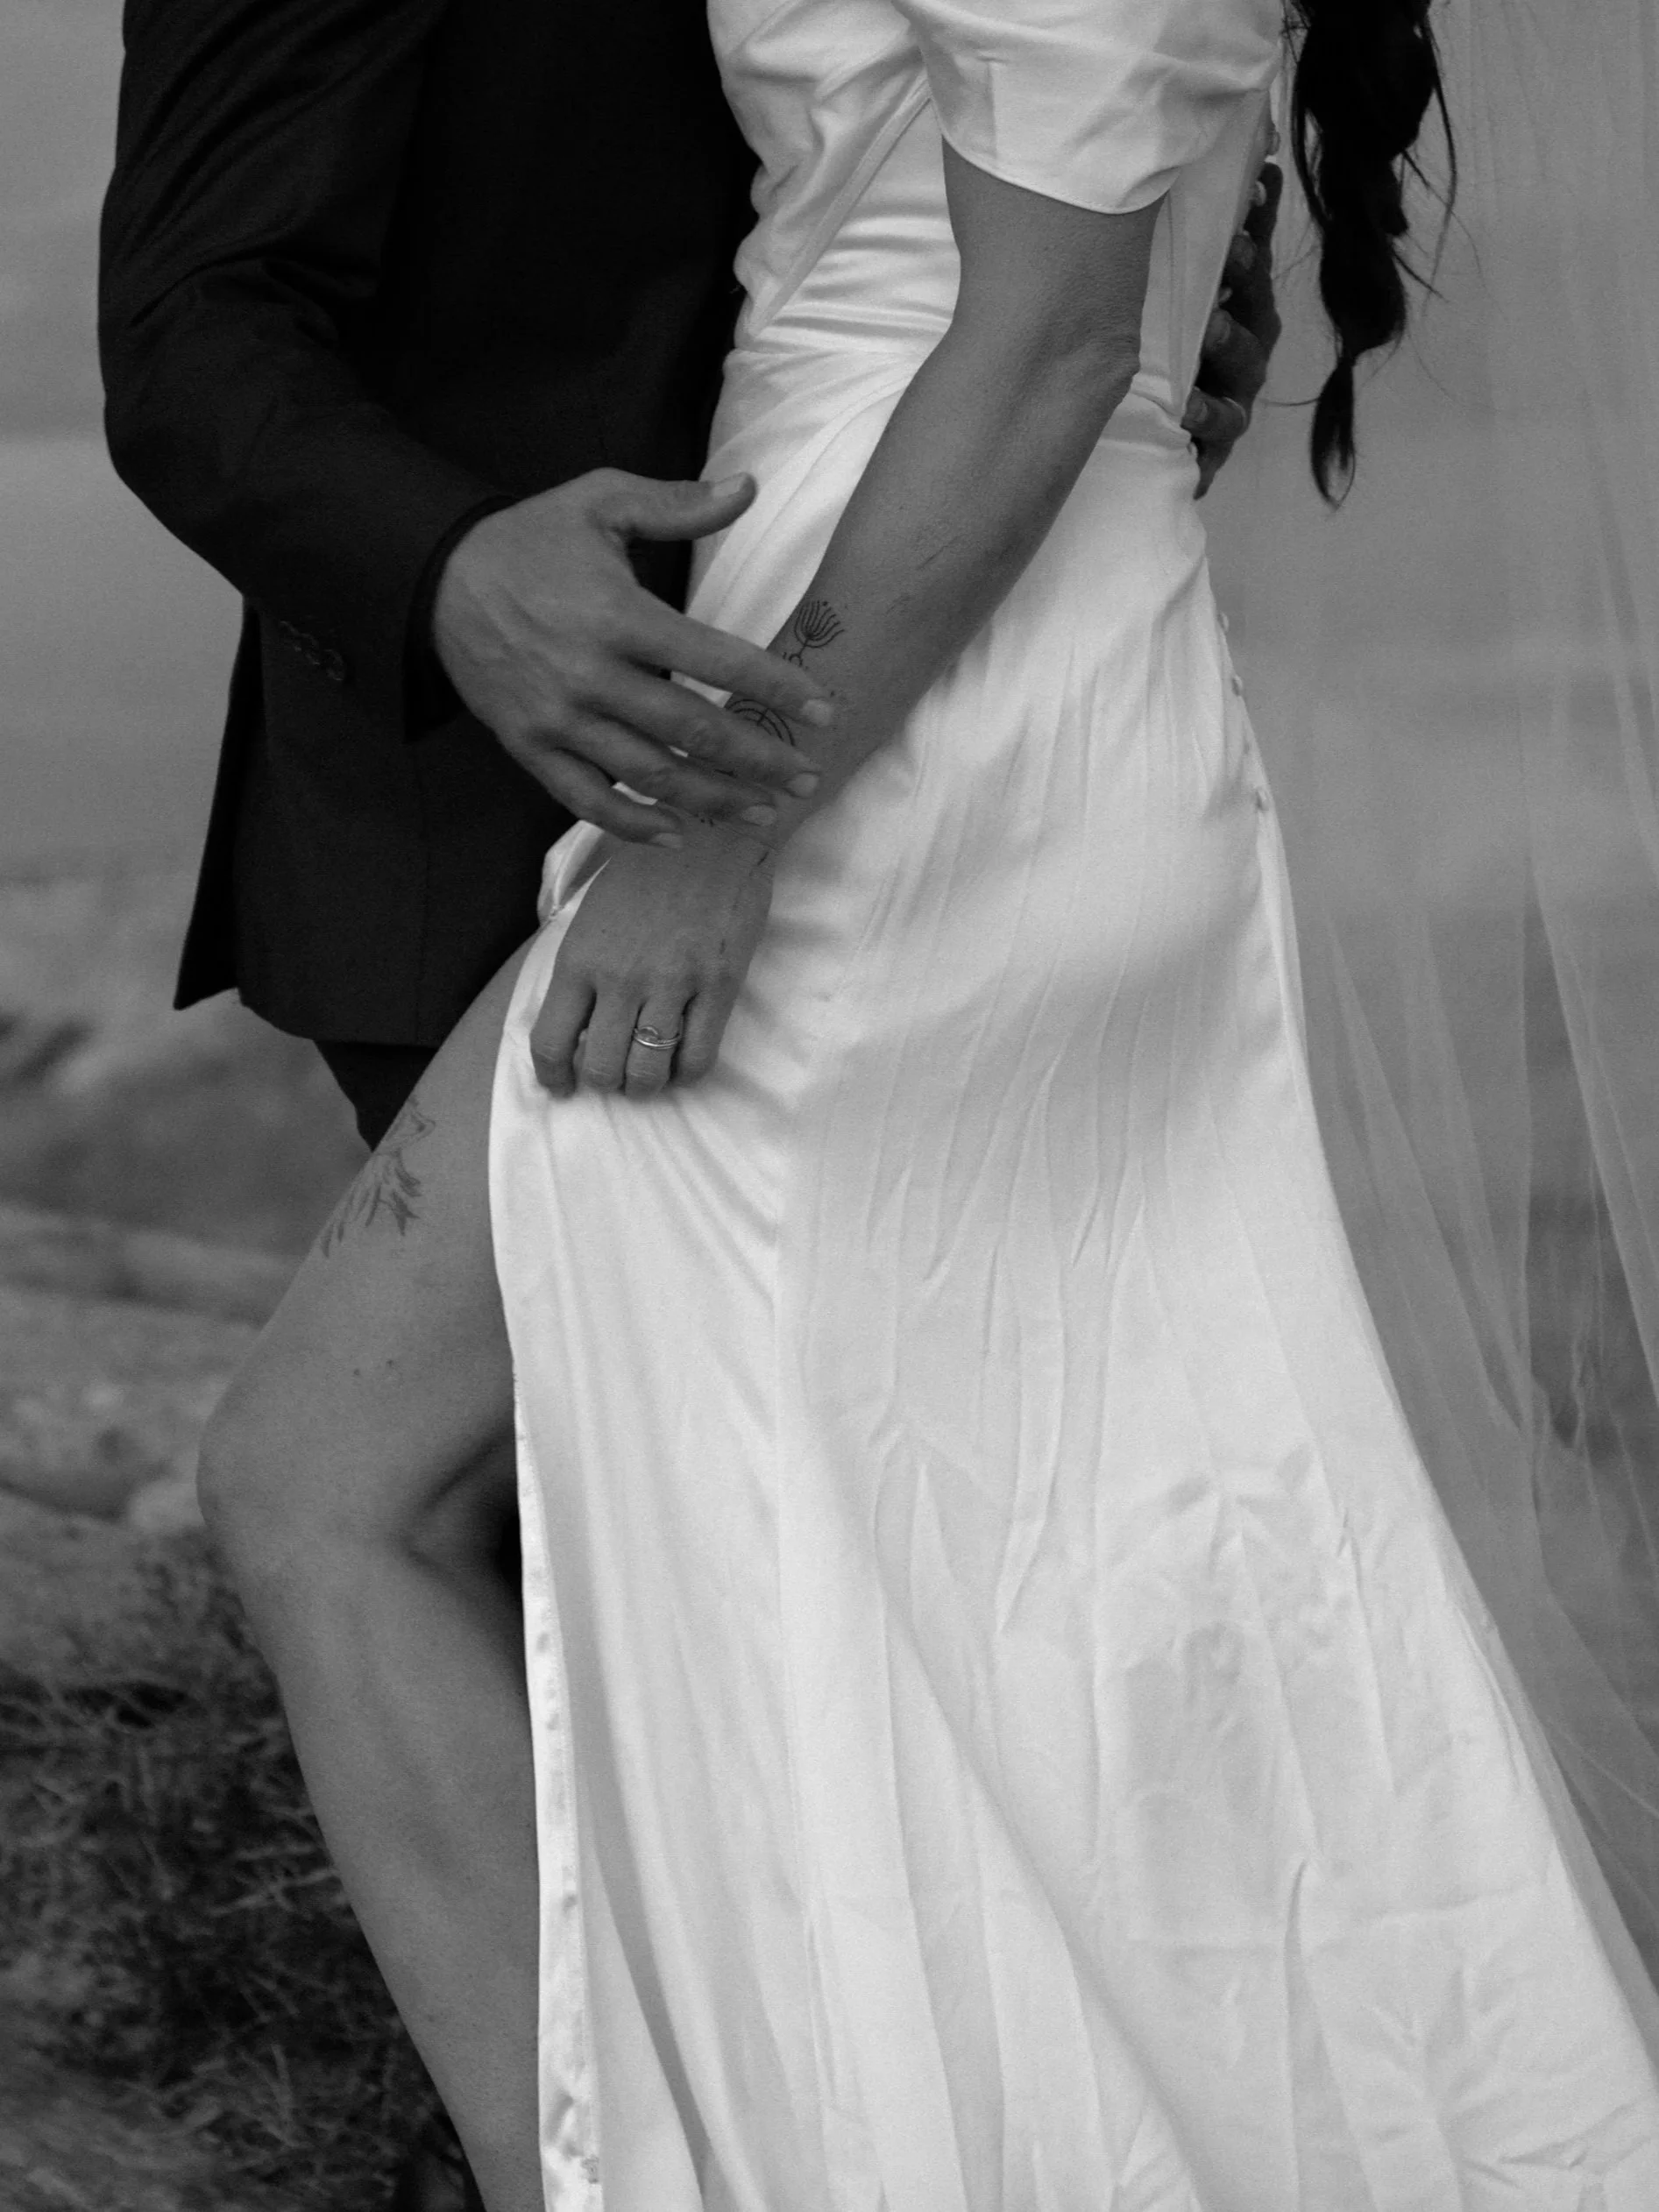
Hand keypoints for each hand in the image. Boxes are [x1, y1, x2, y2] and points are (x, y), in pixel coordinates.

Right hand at [433, 470, 832, 843]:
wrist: (434, 578)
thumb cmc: (529, 539)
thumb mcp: (599, 501)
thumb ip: (677, 502)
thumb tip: (749, 487)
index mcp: (618, 615)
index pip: (716, 659)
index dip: (776, 688)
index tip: (823, 713)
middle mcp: (591, 676)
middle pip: (692, 730)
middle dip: (757, 760)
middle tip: (806, 780)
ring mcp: (558, 720)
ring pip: (648, 776)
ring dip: (711, 800)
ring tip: (761, 814)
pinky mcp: (530, 747)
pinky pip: (586, 800)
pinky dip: (633, 826)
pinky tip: (678, 835)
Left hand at [529, 836, 774, 1098]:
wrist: (711, 832)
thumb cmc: (646, 870)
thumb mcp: (591, 911)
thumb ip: (579, 967)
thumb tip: (573, 1023)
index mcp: (579, 958)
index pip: (551, 1043)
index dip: (554, 1078)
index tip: (564, 1087)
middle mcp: (620, 977)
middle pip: (601, 1069)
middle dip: (606, 1081)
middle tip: (617, 1072)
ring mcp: (672, 983)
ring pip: (648, 1073)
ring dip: (645, 1085)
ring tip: (650, 1072)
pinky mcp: (719, 985)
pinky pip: (698, 1059)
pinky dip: (686, 1073)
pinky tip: (682, 1060)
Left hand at [1183, 159, 1284, 496]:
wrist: (1145, 430)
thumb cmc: (1161, 343)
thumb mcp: (1170, 284)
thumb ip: (1195, 229)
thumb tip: (1230, 157)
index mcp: (1237, 295)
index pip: (1254, 248)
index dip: (1260, 216)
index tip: (1260, 181)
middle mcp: (1246, 336)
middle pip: (1257, 300)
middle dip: (1248, 273)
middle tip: (1235, 246)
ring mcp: (1235, 387)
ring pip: (1245, 363)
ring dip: (1231, 341)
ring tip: (1212, 328)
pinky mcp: (1217, 438)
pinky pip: (1220, 430)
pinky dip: (1207, 419)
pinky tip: (1186, 410)